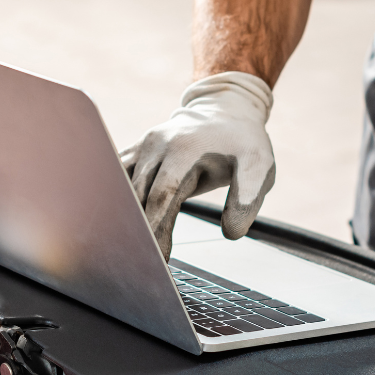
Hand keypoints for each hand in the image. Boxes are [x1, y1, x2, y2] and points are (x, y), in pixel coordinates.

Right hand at [121, 72, 274, 259]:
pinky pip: (117, 177)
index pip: (162, 195)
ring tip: (127, 250)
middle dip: (137, 231)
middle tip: (140, 264)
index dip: (155, 228)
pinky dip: (115, 200)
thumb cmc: (243, 142)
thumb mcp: (259, 165)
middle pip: (137, 196)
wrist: (225, 110)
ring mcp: (143, 147)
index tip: (156, 257)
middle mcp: (157, 146)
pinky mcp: (136, 151)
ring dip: (122, 218)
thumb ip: (248, 198)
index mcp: (184, 149)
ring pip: (122, 187)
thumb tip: (232, 233)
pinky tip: (116, 225)